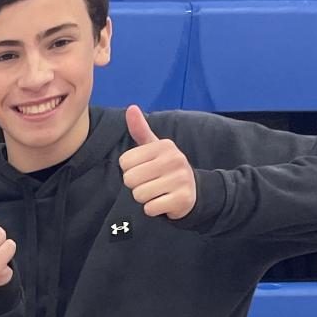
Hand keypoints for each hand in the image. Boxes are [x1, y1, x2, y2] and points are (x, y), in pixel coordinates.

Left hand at [118, 105, 195, 219]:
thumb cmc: (165, 167)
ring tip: (156, 192)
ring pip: (139, 195)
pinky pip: (150, 208)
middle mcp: (173, 159)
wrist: (192, 190)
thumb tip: (131, 107)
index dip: (129, 170)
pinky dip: (153, 209)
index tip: (144, 170)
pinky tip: (163, 202)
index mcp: (163, 146)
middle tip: (150, 183)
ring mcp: (180, 179)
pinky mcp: (182, 199)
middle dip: (135, 186)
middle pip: (130, 179)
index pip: (124, 162)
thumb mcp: (154, 147)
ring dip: (144, 198)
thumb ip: (140, 129)